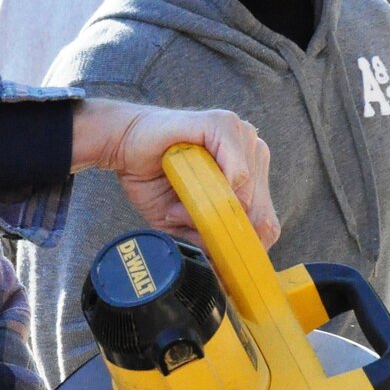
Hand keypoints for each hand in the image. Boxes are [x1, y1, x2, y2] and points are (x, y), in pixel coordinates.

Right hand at [71, 100, 278, 249]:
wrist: (123, 145)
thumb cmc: (154, 179)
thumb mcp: (181, 221)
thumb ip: (205, 239)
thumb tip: (225, 265)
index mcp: (250, 176)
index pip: (266, 220)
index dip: (247, 244)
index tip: (223, 260)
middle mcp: (252, 154)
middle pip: (260, 210)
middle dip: (225, 231)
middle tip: (188, 230)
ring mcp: (242, 136)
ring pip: (248, 194)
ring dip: (212, 211)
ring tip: (177, 209)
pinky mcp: (223, 124)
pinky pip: (237, 171)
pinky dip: (215, 190)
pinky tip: (192, 190)